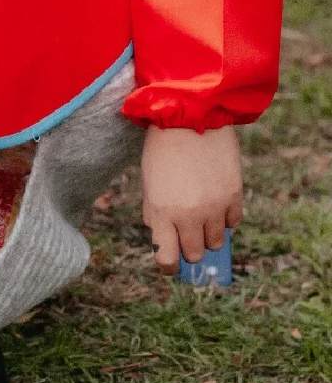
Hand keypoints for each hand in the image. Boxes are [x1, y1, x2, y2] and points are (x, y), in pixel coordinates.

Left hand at [141, 124, 242, 272]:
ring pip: (216, 242)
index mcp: (161, 213)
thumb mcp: (149, 183)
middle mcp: (188, 216)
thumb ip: (155, 214)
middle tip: (186, 234)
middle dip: (190, 248)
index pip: (167, 260)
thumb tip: (165, 240)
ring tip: (201, 212)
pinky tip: (216, 201)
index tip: (170, 262)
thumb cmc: (162, 149)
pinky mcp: (233, 196)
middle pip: (195, 254)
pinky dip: (225, 218)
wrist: (189, 117)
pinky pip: (233, 223)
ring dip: (208, 233)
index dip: (168, 265)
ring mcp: (214, 208)